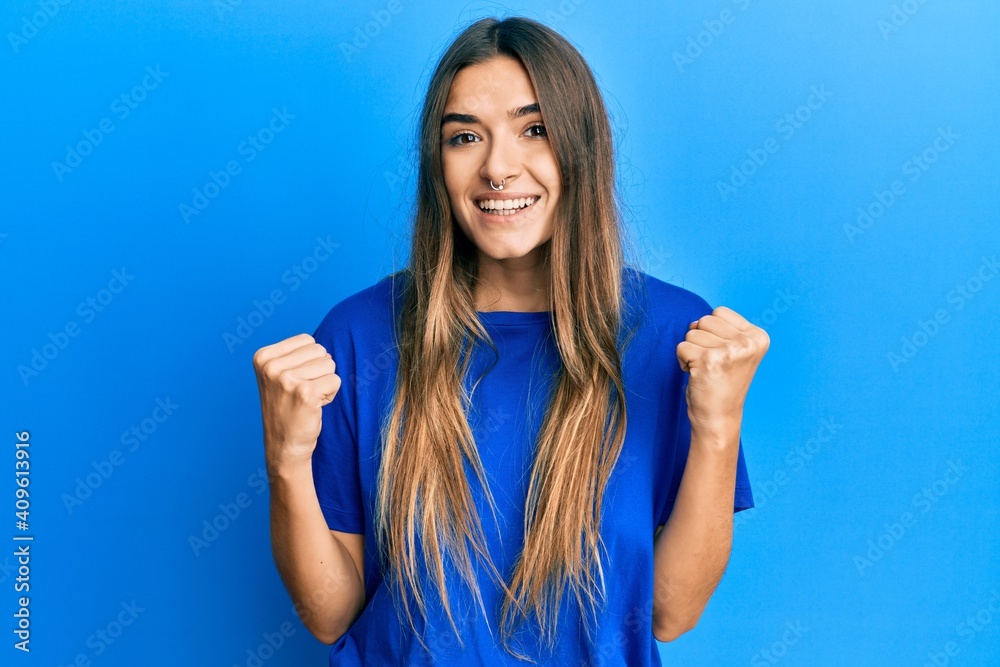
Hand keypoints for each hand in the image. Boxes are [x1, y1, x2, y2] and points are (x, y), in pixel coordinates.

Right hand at [252, 333, 341, 467]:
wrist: (284, 446)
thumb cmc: (287, 408)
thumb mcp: (279, 375)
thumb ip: (297, 355)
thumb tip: (325, 350)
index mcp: (263, 356)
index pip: (307, 340)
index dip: (308, 361)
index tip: (294, 382)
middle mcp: (271, 366)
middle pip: (320, 350)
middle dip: (319, 371)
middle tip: (302, 393)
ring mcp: (287, 380)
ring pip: (330, 364)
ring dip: (325, 383)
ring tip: (307, 399)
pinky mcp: (305, 393)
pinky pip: (336, 380)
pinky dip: (330, 394)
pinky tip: (314, 407)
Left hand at [676, 307, 768, 436]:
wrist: (719, 417)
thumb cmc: (722, 384)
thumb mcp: (733, 352)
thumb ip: (719, 330)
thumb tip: (693, 322)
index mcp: (758, 337)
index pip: (720, 312)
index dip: (712, 332)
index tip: (722, 355)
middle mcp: (747, 342)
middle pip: (704, 320)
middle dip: (700, 341)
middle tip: (712, 364)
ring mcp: (729, 351)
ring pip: (691, 333)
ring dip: (692, 352)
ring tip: (705, 371)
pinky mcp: (709, 360)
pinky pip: (681, 347)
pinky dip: (683, 361)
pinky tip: (697, 375)